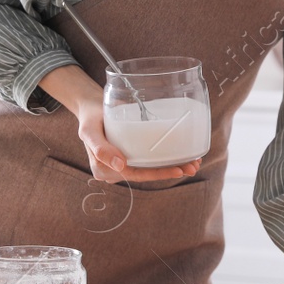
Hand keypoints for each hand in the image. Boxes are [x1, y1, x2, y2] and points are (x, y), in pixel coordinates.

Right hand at [74, 99, 202, 184]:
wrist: (92, 108)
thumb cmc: (90, 118)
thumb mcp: (89, 131)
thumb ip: (100, 148)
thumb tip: (121, 166)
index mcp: (104, 170)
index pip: (136, 175)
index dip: (157, 174)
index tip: (177, 170)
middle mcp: (116, 170)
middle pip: (146, 174)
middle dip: (170, 172)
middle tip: (193, 167)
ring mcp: (124, 163)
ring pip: (150, 168)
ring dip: (173, 166)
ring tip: (194, 163)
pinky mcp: (131, 154)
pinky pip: (149, 159)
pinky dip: (166, 158)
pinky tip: (183, 156)